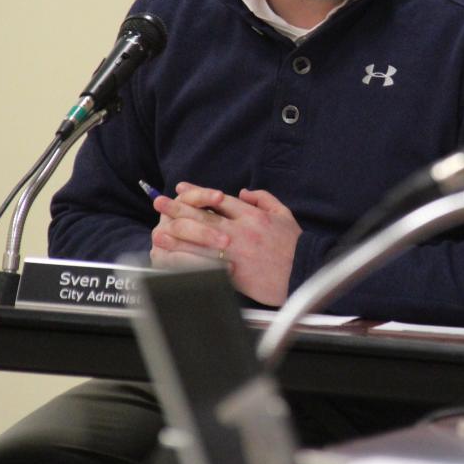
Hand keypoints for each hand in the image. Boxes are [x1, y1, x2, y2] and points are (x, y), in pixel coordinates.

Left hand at [150, 182, 301, 306]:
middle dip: (179, 209)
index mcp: (253, 216)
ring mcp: (236, 253)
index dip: (198, 192)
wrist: (304, 275)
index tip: (181, 188)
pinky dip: (190, 261)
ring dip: (177, 236)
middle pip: (204, 217)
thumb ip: (264, 199)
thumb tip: (243, 192)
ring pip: (201, 241)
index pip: (219, 199)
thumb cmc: (295, 246)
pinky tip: (175, 258)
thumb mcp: (284, 215)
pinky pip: (207, 264)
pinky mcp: (234, 273)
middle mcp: (242, 232)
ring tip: (159, 231)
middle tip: (160, 203)